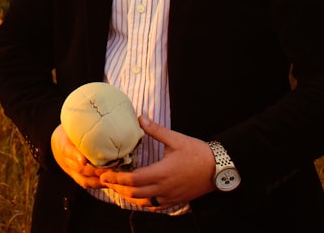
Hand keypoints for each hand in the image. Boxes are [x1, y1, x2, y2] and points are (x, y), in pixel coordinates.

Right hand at [50, 124, 108, 188]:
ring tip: (113, 175)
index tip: (84, 160)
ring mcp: (69, 169)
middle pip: (79, 168)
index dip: (76, 156)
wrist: (57, 141)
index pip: (67, 150)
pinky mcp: (74, 176)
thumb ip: (84, 123)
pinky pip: (85, 183)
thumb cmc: (70, 130)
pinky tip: (108, 181)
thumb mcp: (72, 124)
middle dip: (96, 169)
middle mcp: (64, 159)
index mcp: (63, 144)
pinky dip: (96, 184)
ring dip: (98, 178)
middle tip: (112, 166)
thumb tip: (102, 115)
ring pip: (83, 178)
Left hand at [98, 116, 215, 208]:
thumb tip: (139, 117)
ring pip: (142, 202)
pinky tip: (136, 195)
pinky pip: (154, 206)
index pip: (133, 180)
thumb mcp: (176, 139)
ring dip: (127, 196)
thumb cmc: (198, 153)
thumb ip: (155, 130)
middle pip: (134, 193)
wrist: (219, 168)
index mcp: (162, 173)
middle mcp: (164, 188)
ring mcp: (169, 197)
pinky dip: (141, 202)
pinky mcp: (175, 201)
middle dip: (117, 187)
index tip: (104, 174)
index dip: (116, 178)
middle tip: (105, 180)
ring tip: (116, 187)